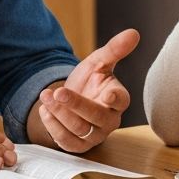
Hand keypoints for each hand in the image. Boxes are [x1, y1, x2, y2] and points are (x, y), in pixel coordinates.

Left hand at [36, 30, 138, 152]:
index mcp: (118, 99)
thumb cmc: (89, 82)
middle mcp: (109, 120)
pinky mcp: (78, 145)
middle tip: (58, 92)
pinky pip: (67, 141)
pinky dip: (53, 126)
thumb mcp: (98, 62)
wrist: (69, 101)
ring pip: (79, 129)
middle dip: (75, 104)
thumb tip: (133, 33)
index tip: (108, 93)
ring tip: (46, 97)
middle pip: (95, 116)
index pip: (121, 100)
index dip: (115, 97)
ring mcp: (94, 135)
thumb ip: (114, 49)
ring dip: (60, 113)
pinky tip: (44, 110)